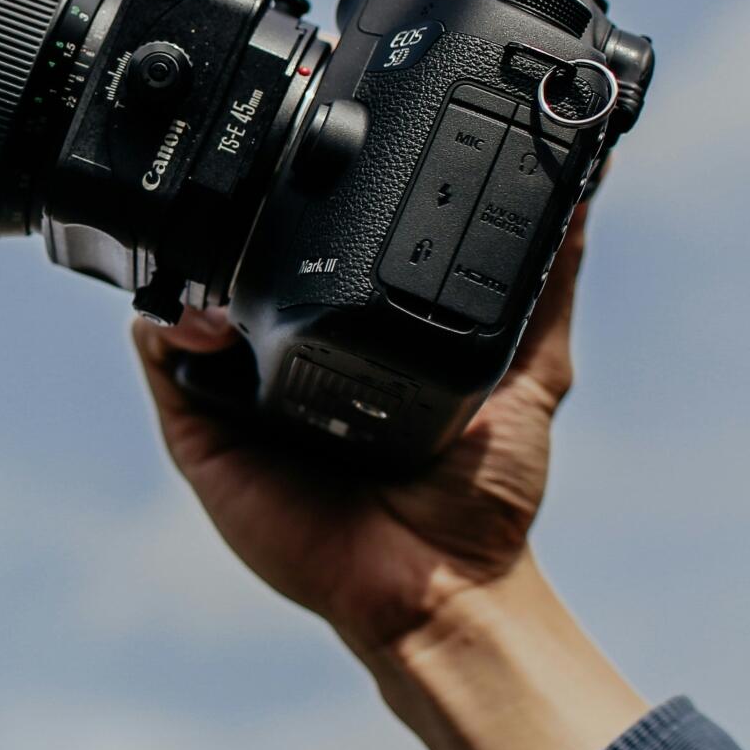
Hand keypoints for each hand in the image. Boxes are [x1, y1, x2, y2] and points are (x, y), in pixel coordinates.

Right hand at [130, 204, 589, 658]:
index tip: (312, 163)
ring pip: (188, 301)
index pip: (307, 257)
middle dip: (232, 228)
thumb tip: (588, 188)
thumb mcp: (531, 368)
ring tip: (228, 262)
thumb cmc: (482, 497)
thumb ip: (547, 286)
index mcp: (348, 340)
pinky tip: (202, 315)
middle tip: (254, 201)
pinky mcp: (200, 432)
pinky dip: (165, 323)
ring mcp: (236, 395)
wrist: (437, 587)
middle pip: (236, 270)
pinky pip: (161, 359)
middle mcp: (285, 361)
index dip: (299, 211)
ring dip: (194, 267)